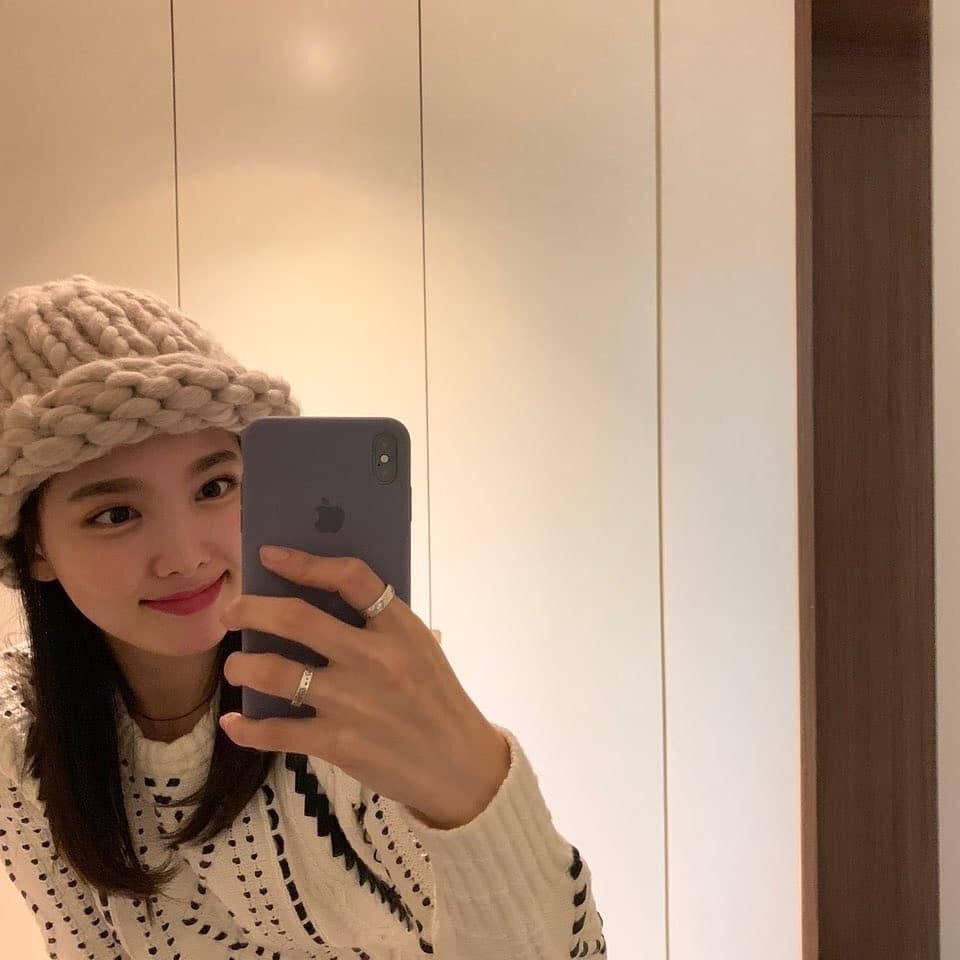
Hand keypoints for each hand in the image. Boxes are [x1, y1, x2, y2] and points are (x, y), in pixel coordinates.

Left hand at [219, 546, 510, 829]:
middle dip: (251, 610)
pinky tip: (235, 722)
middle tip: (232, 611)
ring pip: (275, 672)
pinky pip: (276, 731)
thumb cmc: (436, 699)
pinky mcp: (338, 743)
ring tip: (235, 666)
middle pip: (297, 619)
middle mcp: (373, 658)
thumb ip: (379, 624)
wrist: (460, 766)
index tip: (270, 555)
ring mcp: (352, 701)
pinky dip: (247, 727)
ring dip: (241, 666)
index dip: (304, 562)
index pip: (350, 577)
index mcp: (399, 627)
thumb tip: (315, 601)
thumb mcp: (421, 648)